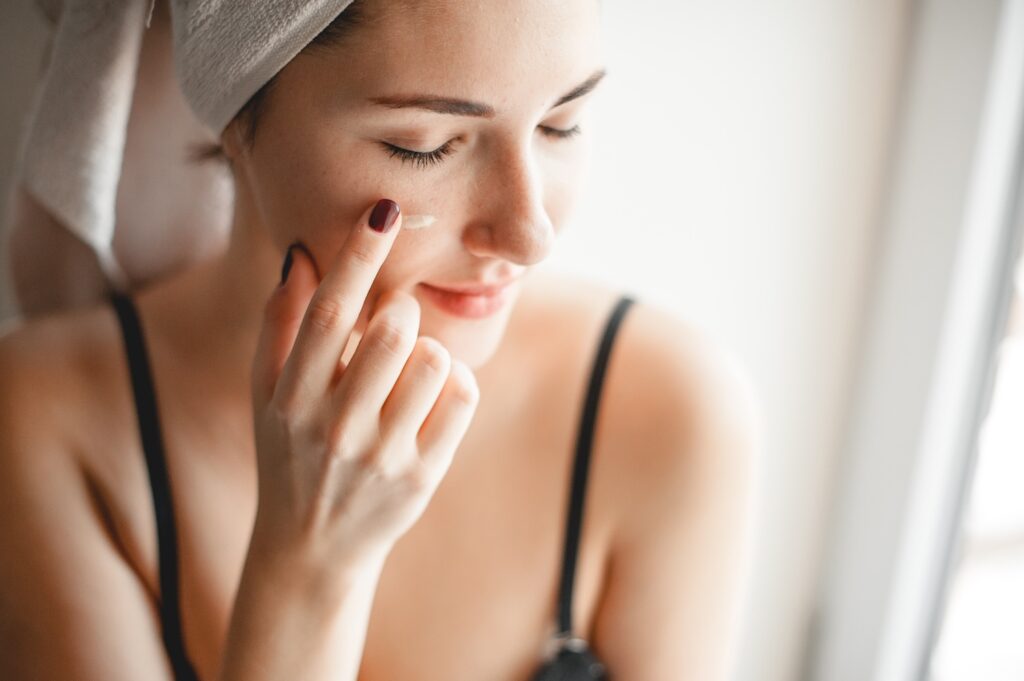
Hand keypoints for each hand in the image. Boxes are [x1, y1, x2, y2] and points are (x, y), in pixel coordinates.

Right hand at [248, 198, 479, 576]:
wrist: (310, 547)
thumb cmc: (289, 452)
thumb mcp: (266, 394)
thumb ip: (279, 324)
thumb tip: (299, 254)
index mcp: (290, 398)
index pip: (327, 314)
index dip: (357, 257)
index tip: (384, 211)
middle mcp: (333, 427)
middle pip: (390, 332)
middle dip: (402, 310)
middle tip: (395, 320)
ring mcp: (381, 456)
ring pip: (433, 361)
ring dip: (429, 348)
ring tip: (409, 367)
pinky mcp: (421, 477)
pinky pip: (461, 398)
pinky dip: (455, 383)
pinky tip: (432, 397)